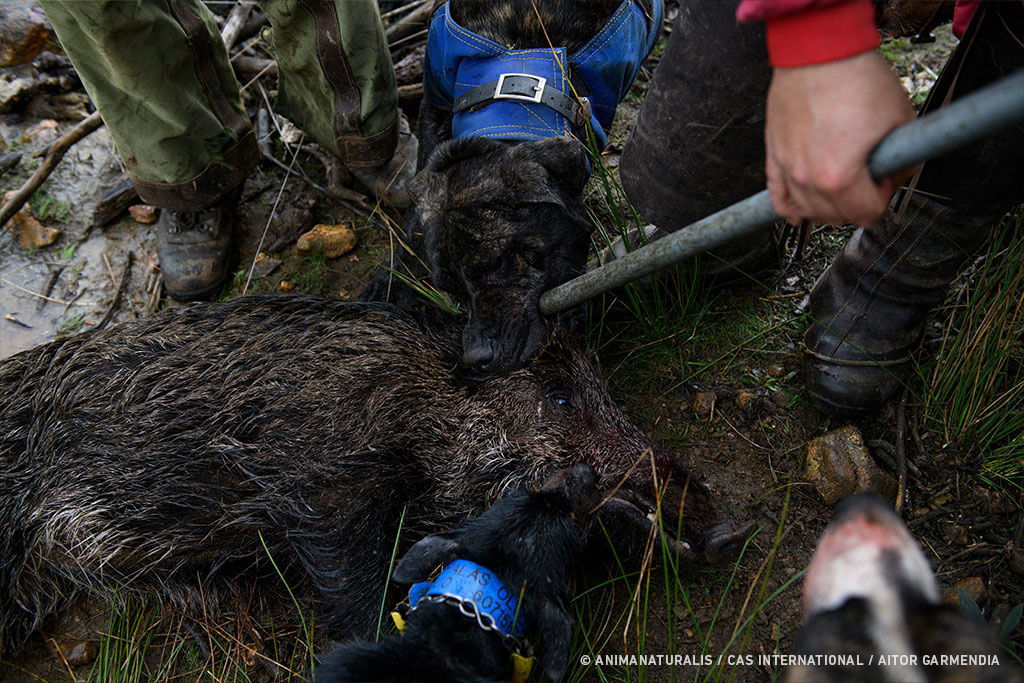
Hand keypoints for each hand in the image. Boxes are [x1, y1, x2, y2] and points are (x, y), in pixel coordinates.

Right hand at [764, 51, 915, 226]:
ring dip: (828, 207)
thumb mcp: (901, 120)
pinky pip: (777, 196)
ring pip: (808, 211)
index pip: (867, 215)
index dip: (883, 199)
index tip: (884, 179)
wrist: (820, 51)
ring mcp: (788, 168)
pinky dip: (788, 209)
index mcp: (839, 177)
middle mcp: (808, 179)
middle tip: (867, 178)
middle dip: (857, 203)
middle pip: (836, 217)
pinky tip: (797, 214)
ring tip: (840, 185)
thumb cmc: (854, 78)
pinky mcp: (774, 155)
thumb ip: (903, 159)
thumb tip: (894, 174)